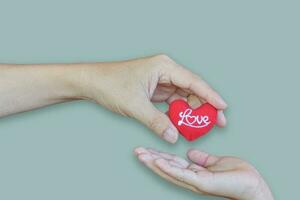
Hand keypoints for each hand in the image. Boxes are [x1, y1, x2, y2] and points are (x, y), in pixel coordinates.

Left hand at [79, 54, 226, 142]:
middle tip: (217, 122)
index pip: (193, 81)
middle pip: (192, 89)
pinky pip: (173, 102)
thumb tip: (173, 137)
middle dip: (204, 105)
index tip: (223, 108)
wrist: (92, 82)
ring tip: (202, 126)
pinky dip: (179, 112)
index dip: (210, 95)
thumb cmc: (110, 85)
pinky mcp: (155, 90)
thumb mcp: (134, 105)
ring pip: (183, 96)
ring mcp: (161, 80)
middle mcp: (165, 71)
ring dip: (192, 111)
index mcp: (163, 67)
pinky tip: (184, 124)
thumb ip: (156, 121)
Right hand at [134, 147, 272, 199]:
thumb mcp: (216, 162)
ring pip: (170, 171)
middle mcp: (191, 178)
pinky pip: (181, 174)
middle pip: (167, 167)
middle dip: (151, 159)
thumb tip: (190, 153)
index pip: (172, 162)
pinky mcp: (201, 183)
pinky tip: (157, 161)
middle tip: (136, 151)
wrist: (253, 186)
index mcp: (194, 172)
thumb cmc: (238, 175)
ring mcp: (195, 181)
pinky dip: (168, 168)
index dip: (159, 155)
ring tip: (140, 155)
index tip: (147, 149)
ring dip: (154, 163)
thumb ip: (202, 159)